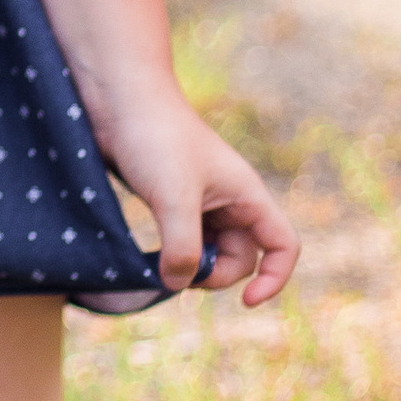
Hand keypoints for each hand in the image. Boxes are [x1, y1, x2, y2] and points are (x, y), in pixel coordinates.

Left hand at [96, 84, 297, 308]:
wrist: (118, 97)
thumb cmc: (155, 137)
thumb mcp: (174, 197)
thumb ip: (183, 247)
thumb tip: (178, 285)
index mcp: (246, 195)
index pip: (282, 246)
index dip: (274, 279)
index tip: (246, 303)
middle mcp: (229, 201)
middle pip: (240, 259)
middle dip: (215, 275)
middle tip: (176, 272)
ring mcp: (199, 202)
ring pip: (209, 253)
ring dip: (190, 267)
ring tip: (158, 264)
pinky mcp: (170, 201)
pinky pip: (182, 241)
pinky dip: (170, 255)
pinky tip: (148, 256)